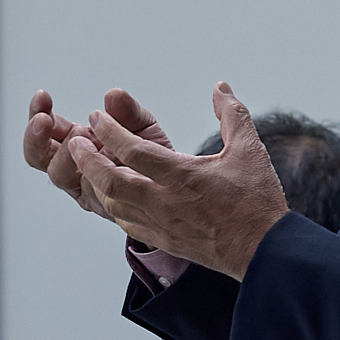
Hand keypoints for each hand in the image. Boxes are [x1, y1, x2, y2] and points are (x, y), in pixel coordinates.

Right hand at [25, 88, 173, 223]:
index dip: (38, 112)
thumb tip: (114, 95)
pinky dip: (89, 175)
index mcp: (75, 143)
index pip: (45, 129)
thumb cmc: (152, 157)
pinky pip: (86, 192)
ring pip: (58, 176)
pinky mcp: (100, 203)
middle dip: (36, 137)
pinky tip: (100, 161)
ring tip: (80, 134)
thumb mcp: (143, 127)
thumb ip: (128, 112)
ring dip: (63, 154)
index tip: (43, 97)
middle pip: (38, 156)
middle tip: (44, 120)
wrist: (174, 190)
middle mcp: (73, 166)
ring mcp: (84, 186)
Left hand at [63, 82, 291, 279]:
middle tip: (75, 141)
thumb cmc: (256, 201)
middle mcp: (164, 201)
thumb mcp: (249, 149)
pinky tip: (113, 196)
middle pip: (110, 179)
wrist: (263, 252)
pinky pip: (126, 224)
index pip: (132, 150)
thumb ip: (232, 114)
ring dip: (95, 182)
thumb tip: (220, 87)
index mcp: (181, 176)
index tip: (97, 117)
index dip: (109, 131)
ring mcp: (161, 224)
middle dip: (87, 158)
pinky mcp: (164, 240)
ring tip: (88, 165)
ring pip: (113, 203)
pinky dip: (113, 206)